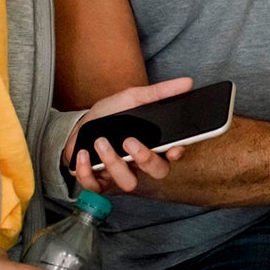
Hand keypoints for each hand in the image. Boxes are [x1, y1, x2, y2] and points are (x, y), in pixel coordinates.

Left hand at [67, 77, 192, 194]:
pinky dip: (86, 172)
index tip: (174, 148)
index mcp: (153, 145)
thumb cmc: (111, 114)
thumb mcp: (134, 98)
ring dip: (113, 163)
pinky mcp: (99, 182)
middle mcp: (140, 163)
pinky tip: (84, 154)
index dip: (176, 154)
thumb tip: (187, 82)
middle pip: (157, 172)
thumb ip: (160, 92)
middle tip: (129, 141)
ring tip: (100, 142)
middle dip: (145, 158)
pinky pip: (96, 187)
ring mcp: (120, 175)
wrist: (82, 126)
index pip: (173, 154)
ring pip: (128, 182)